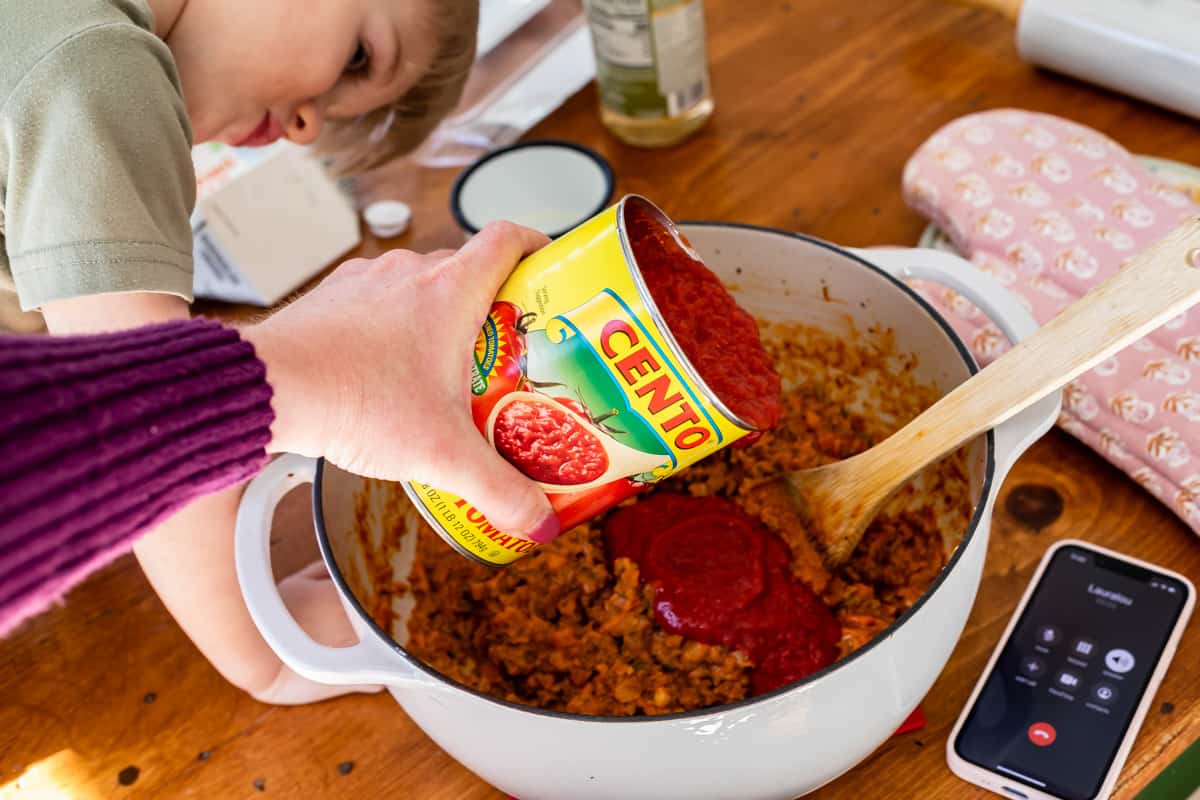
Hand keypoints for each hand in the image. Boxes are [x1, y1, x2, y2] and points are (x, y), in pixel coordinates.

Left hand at [245, 222, 558, 542]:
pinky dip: (391, 324)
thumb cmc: (353, 401)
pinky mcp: (330, 300)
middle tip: (508, 347)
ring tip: (447, 364)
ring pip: (418, 283)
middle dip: (493, 302)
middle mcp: (409, 274)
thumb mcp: (443, 456)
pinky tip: (388, 369)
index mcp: (450, 292)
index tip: (551, 270)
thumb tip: (539, 523)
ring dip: (438, 313)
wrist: (267, 388)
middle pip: (468, 267)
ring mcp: (365, 282)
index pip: (510, 239)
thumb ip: (499, 490)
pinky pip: (375, 299)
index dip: (538, 246)